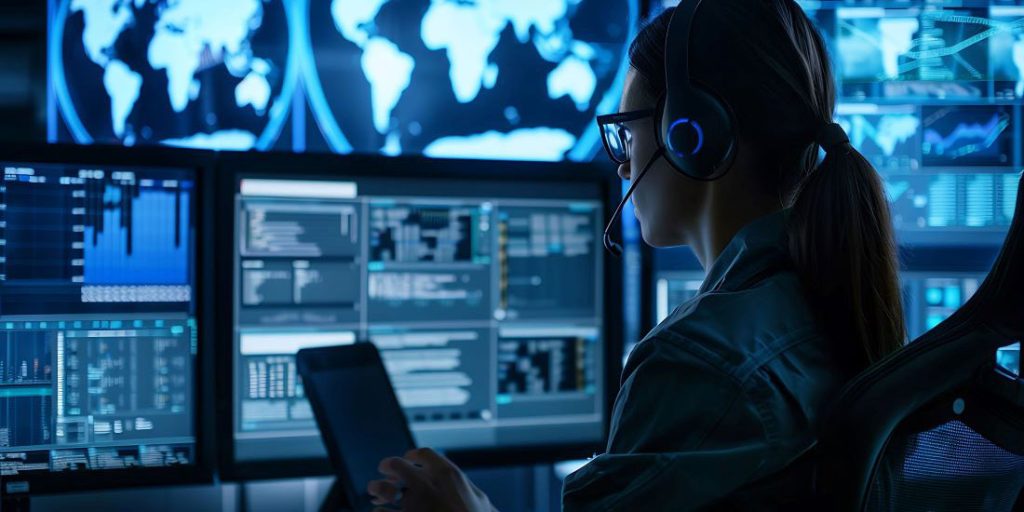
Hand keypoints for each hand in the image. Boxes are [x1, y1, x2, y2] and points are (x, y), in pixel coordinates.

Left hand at [368, 448, 495, 511]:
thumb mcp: (480, 501)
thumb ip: (466, 487)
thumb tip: (462, 483)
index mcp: (449, 476)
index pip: (424, 454)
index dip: (412, 455)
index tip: (407, 458)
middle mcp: (428, 487)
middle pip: (397, 465)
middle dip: (388, 465)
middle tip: (384, 469)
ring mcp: (414, 507)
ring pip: (384, 489)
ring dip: (378, 488)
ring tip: (375, 491)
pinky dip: (379, 511)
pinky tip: (381, 511)